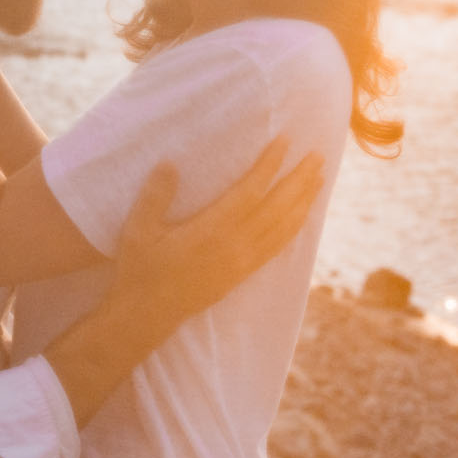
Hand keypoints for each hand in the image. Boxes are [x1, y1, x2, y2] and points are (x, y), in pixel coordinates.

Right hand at [101, 140, 324, 341]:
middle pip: (278, 207)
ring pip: (284, 228)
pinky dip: (295, 228)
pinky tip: (302, 216)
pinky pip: (278, 247)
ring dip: (304, 201)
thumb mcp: (138, 229)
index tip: (286, 141)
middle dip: (300, 179)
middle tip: (318, 155)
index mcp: (212, 230)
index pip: (251, 191)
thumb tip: (170, 163)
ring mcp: (243, 263)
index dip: (270, 165)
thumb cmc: (140, 269)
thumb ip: (156, 195)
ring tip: (319, 179)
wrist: (146, 315)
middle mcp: (235, 246)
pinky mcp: (243, 275)